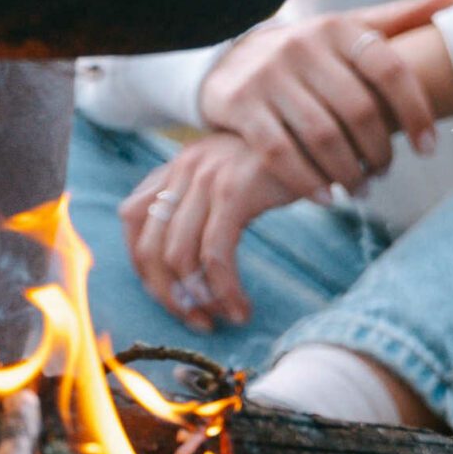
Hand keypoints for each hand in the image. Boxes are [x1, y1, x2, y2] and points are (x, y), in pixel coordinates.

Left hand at [117, 131, 292, 331]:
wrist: (321, 132)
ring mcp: (205, 179)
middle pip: (149, 246)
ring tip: (222, 319)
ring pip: (179, 257)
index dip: (142, 262)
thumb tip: (186, 264)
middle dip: (168, 295)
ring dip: (197, 300)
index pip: (131, 217)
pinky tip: (240, 308)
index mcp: (177, 166)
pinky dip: (224, 291)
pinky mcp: (234, 192)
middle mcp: (183, 169)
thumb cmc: (282, 164)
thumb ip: (203, 203)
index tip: (169, 293)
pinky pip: (216, 255)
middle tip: (197, 322)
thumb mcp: (232, 175)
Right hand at [198, 0, 452, 198]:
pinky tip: (325, 197)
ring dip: (347, 173)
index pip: (390, 69)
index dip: (416, 112)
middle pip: (358, 110)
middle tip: (384, 173)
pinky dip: (306, 181)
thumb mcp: (349, 30)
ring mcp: (268, 75)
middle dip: (378, 151)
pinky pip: (279, 152)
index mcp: (339, 28)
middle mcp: (302, 46)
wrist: (228, 60)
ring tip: (359, 189)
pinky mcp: (239, 104)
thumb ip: (401, 17)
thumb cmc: (306, 53)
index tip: (429, 148)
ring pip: (321, 136)